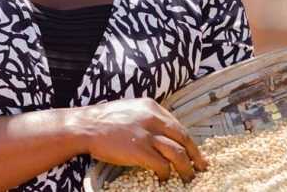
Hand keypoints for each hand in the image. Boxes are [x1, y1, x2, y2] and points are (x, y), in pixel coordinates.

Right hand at [77, 97, 207, 181]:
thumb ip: (147, 118)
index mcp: (152, 107)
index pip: (178, 124)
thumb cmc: (103, 120)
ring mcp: (147, 134)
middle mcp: (153, 118)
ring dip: (186, 168)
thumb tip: (160, 133)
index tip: (194, 151)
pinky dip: (166, 174)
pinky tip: (163, 179)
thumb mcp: (130, 110)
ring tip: (188, 177)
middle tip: (201, 167)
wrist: (85, 126)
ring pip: (178, 153)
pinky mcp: (139, 150)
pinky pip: (162, 165)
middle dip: (196, 154)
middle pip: (184, 137)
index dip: (188, 140)